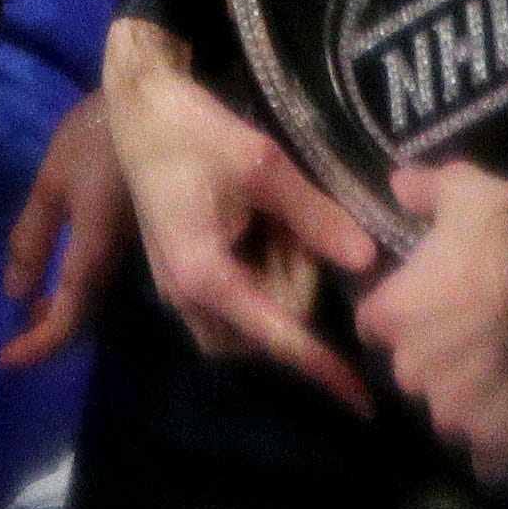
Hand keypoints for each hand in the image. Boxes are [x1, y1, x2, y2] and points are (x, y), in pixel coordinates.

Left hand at [0, 92, 135, 369]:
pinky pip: (108, 270)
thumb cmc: (98, 134)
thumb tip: (16, 291)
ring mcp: (136, 243)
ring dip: (65, 306)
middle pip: (86, 311)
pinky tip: (62, 272)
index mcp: (95, 248)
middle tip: (16, 336)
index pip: (68, 316)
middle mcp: (120, 256)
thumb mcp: (53, 179)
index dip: (38, 344)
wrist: (157, 96)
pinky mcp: (143, 227)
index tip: (6, 359)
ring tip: (33, 305)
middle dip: (50, 330)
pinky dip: (80, 283)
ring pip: (98, 292)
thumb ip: (32, 236)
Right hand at [98, 14, 377, 410]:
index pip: (277, 337)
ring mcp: (179, 286)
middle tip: (302, 237)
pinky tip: (269, 226)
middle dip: (297, 299)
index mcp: (204, 277)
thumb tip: (366, 260)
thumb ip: (315, 218)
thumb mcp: (266, 168)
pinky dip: (264, 274)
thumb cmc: (197, 132)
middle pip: (261, 337)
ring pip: (247, 322)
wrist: (142, 108)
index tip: (360, 400)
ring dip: (280, 287)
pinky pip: (235, 298)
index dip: (323, 367)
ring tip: (283, 225)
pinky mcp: (183, 271)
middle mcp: (185, 296)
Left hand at [353, 162, 507, 482]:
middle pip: (414, 371)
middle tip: (479, 332)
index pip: (376, 323)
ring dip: (469, 401)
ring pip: (450, 414)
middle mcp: (412, 370)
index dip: (405, 311)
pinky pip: (489, 461)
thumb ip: (425, 190)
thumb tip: (397, 185)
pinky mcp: (497, 439)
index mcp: (393, 314)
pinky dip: (498, 450)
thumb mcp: (465, 191)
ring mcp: (454, 412)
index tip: (434, 299)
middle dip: (438, 358)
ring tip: (507, 376)